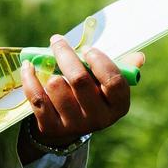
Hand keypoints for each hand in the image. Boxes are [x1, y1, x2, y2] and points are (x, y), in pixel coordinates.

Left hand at [20, 36, 144, 152]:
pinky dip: (30, 78)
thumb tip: (139, 57)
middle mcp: (99, 119)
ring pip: (57, 87)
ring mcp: (74, 125)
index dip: (100, 61)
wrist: (67, 126)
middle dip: (66, 55)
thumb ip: (119, 69)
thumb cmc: (90, 95)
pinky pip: (36, 97)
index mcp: (118, 106)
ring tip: (47, 63)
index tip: (87, 48)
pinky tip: (28, 66)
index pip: (114, 82)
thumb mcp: (105, 85)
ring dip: (50, 70)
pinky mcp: (50, 127)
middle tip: (57, 40)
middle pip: (80, 80)